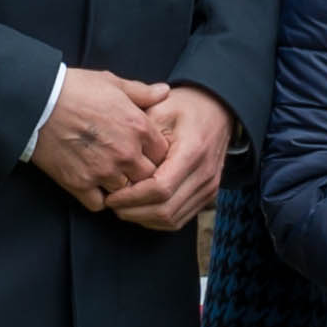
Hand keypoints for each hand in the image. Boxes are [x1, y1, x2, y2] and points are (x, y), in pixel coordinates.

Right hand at [32, 64, 170, 211]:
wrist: (36, 102)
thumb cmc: (75, 88)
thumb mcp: (112, 83)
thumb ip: (142, 92)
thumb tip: (165, 92)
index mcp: (138, 127)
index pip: (164, 153)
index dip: (156, 154)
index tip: (146, 152)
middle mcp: (126, 153)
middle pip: (149, 177)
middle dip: (142, 173)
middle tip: (131, 168)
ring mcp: (103, 171)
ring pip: (126, 192)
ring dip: (121, 187)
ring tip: (111, 177)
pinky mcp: (79, 184)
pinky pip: (99, 204)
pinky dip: (98, 199)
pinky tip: (94, 187)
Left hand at [107, 84, 230, 232]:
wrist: (216, 109)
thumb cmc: (184, 107)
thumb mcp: (159, 109)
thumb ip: (140, 136)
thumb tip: (115, 163)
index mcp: (193, 151)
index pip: (160, 188)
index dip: (132, 197)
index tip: (110, 195)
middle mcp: (205, 174)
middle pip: (165, 209)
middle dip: (133, 211)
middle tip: (111, 204)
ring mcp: (209, 187)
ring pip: (172, 219)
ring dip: (143, 218)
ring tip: (122, 207)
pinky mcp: (207, 195)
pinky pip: (180, 219)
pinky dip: (156, 219)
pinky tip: (139, 209)